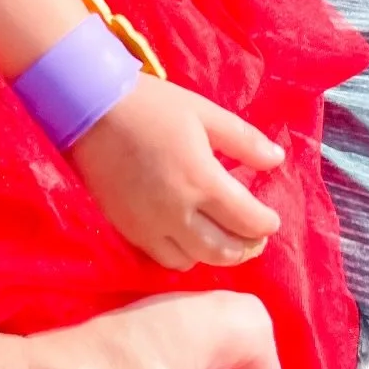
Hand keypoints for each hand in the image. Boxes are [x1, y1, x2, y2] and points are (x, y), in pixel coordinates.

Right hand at [73, 76, 284, 268]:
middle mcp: (178, 212)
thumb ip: (244, 140)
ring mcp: (150, 226)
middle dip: (247, 247)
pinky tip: (190, 239)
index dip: (266, 224)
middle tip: (256, 238)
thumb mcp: (205, 113)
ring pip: (194, 262)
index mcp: (202, 180)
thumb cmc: (152, 106)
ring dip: (216, 256)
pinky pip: (163, 259)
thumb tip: (277, 160)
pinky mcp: (128, 231)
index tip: (272, 220)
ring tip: (225, 239)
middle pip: (224, 250)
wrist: (91, 111)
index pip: (247, 220)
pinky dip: (184, 256)